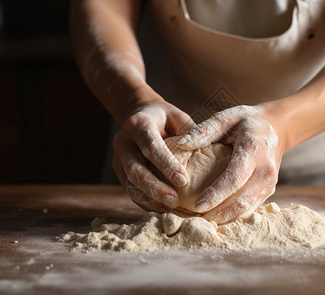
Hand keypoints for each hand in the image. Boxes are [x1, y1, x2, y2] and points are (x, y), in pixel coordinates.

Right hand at [113, 93, 194, 212]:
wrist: (139, 114)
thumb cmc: (164, 117)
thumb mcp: (178, 117)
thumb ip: (189, 132)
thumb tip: (206, 153)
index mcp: (139, 125)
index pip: (151, 147)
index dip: (166, 165)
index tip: (184, 181)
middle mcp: (123, 142)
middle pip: (136, 169)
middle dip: (155, 188)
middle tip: (175, 201)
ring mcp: (118, 158)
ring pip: (130, 183)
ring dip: (149, 199)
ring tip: (169, 210)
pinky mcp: (119, 171)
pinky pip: (130, 190)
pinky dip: (145, 202)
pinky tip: (161, 209)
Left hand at [176, 105, 283, 223]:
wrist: (278, 127)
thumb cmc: (248, 121)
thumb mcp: (227, 117)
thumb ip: (205, 130)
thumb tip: (181, 144)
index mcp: (254, 150)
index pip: (234, 178)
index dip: (216, 194)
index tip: (197, 205)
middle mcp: (265, 170)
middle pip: (242, 200)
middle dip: (219, 213)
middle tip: (195, 219)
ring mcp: (269, 183)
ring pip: (247, 209)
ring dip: (225, 218)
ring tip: (202, 222)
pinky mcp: (269, 190)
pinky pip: (250, 208)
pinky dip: (233, 216)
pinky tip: (215, 217)